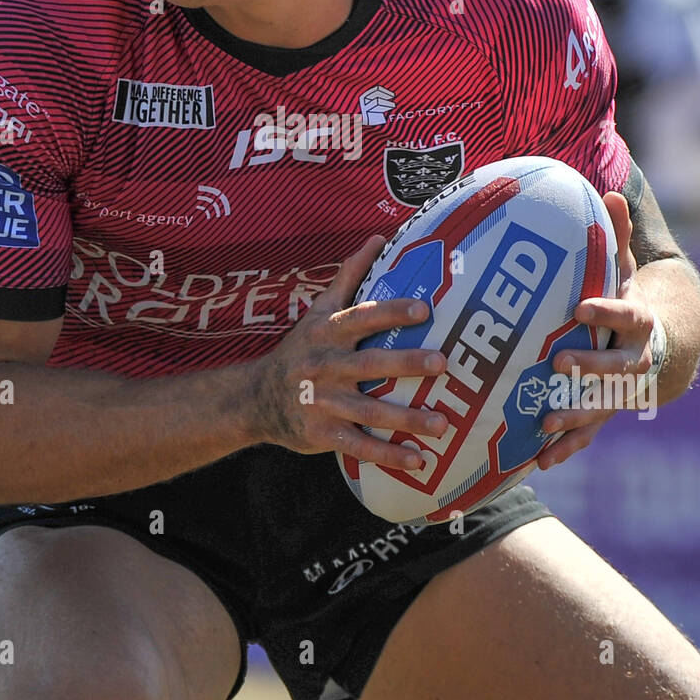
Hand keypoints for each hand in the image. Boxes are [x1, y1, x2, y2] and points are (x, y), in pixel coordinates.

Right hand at [248, 235, 448, 471]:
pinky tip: (420, 461)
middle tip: (442, 363)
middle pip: (369, 363)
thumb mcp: (318, 312)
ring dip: (407, 418)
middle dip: (406, 363)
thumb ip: (349, 276)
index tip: (424, 310)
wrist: (256, 399)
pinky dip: (389, 455)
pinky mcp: (322, 434)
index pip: (361, 318)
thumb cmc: (300, 349)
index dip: (391, 312)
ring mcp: (323, 402)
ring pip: (369, 410)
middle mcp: (325, 366)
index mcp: (327, 333)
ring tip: (444, 422)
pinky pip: (359, 446)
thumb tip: (379, 238)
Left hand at [536, 191, 655, 469]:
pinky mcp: (604, 411)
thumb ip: (616, 237)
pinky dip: (567, 448)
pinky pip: (587, 434)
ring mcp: (618, 390)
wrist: (657, 346)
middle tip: (558, 363)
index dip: (606, 310)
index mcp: (635, 321)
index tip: (581, 306)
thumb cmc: (628, 298)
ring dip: (574, 415)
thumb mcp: (624, 268)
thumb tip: (607, 191)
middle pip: (616, 367)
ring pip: (600, 406)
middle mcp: (630, 359)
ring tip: (544, 422)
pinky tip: (541, 461)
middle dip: (589, 367)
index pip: (625, 313)